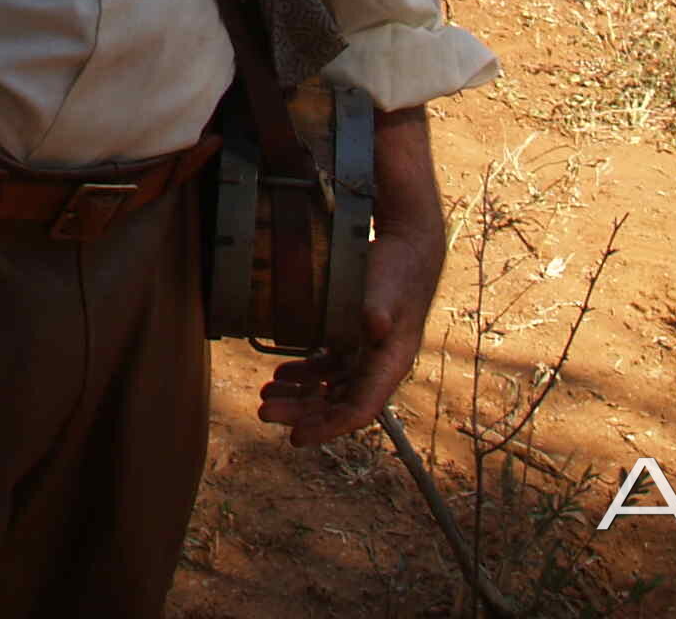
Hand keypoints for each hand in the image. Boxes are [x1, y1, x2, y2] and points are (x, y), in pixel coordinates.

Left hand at [257, 107, 446, 448]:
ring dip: (301, 395)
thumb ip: (379, 302)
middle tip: (265, 412)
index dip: (330, 426)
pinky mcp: (356, 334)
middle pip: (340, 402)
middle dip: (304, 412)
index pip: (361, 406)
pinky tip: (280, 372)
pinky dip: (306, 372)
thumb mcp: (388, 280)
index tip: (296, 437)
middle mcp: (379, 361)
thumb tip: (372, 325)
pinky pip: (330, 365)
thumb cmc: (399, 261)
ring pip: (332, 386)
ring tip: (266, 397)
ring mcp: (367, 349)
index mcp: (390, 359)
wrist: (411, 238)